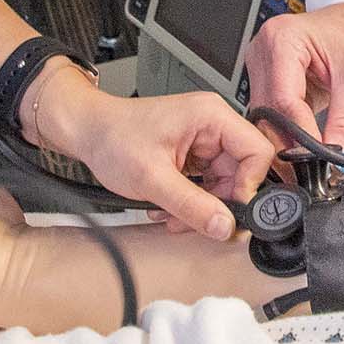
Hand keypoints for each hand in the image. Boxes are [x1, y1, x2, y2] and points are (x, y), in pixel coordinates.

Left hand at [28, 64, 275, 239]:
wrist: (87, 132)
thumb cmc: (112, 137)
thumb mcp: (152, 178)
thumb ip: (191, 204)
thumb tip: (225, 226)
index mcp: (212, 116)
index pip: (257, 152)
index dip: (248, 186)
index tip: (229, 210)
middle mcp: (213, 125)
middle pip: (242, 172)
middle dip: (218, 202)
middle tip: (196, 220)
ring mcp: (203, 140)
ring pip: (224, 183)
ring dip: (202, 206)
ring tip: (173, 216)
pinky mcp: (193, 154)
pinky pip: (207, 184)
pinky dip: (191, 201)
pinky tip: (169, 208)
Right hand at [242, 2, 343, 154]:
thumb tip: (340, 158)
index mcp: (282, 39)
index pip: (284, 100)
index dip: (301, 135)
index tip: (319, 161)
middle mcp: (264, 49)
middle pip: (269, 112)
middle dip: (293, 143)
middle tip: (318, 169)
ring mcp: (262, 64)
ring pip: (267, 117)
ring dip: (290, 140)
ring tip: (317, 158)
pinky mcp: (268, 77)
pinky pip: (273, 112)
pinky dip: (291, 131)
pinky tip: (308, 143)